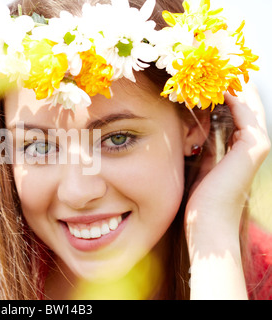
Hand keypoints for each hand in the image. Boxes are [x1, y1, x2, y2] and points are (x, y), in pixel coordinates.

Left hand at [184, 84, 269, 298]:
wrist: (205, 223)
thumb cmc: (198, 198)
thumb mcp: (198, 163)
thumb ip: (201, 143)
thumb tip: (191, 125)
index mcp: (239, 146)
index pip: (235, 108)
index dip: (220, 89)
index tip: (202, 73)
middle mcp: (252, 142)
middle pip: (244, 101)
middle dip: (228, 80)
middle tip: (210, 61)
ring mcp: (256, 143)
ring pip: (247, 102)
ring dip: (230, 82)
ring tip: (214, 63)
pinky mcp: (255, 146)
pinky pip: (244, 111)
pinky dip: (231, 94)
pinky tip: (215, 81)